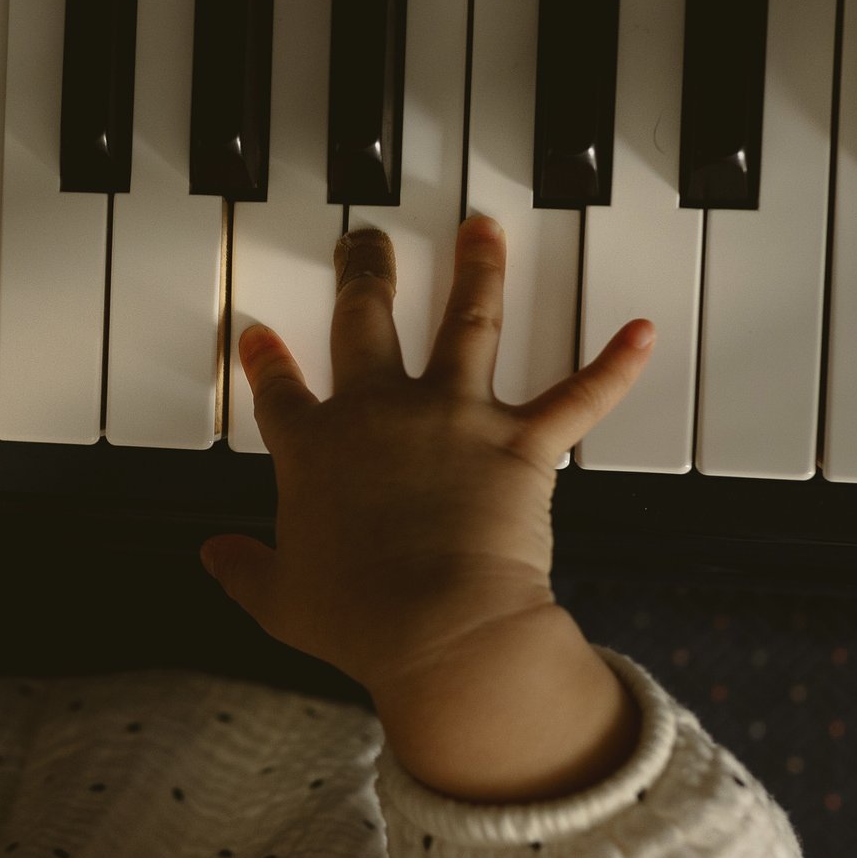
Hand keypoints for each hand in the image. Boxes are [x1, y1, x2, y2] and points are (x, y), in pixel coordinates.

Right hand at [199, 215, 653, 799]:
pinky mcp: (520, 441)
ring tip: (481, 231)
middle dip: (363, 271)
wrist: (440, 626)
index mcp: (316, 452)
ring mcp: (453, 418)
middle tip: (362, 242)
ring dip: (478, 270)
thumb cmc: (361, 620)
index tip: (261, 335)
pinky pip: (578, 395)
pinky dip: (614, 364)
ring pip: (468, 322)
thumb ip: (245, 571)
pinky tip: (639, 332)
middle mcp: (381, 414)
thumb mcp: (280, 599)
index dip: (266, 361)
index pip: (281, 392)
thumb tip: (217, 558)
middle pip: (365, 320)